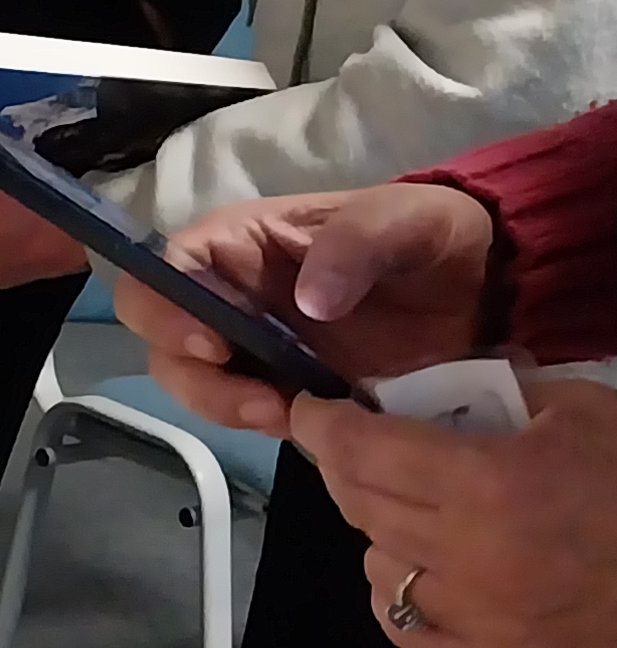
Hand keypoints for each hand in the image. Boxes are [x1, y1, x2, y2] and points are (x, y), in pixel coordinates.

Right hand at [112, 182, 497, 437]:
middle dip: (195, 377)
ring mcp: (254, 345)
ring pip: (193, 382)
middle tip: (260, 400)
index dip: (165, 307)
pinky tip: (310, 427)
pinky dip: (263, 425)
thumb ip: (357, 243)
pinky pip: (245, 412)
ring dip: (224, 407)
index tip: (214, 344)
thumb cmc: (433, 236)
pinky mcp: (283, 386)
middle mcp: (230, 294)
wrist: (485, 290)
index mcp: (242, 242)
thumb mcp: (407, 220)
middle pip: (161, 337)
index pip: (163, 268)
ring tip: (285, 417)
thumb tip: (307, 302)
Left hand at [296, 377, 616, 647]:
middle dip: (347, 468)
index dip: (324, 426)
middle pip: (362, 506)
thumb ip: (498, 394)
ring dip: (380, 532)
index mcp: (491, 485)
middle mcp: (469, 557)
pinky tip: (420, 572)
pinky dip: (399, 597)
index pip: (366, 452)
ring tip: (413, 510)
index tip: (311, 410)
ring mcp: (479, 620)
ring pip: (379, 568)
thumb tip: (426, 386)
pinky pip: (407, 631)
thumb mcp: (583, 411)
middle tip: (358, 447)